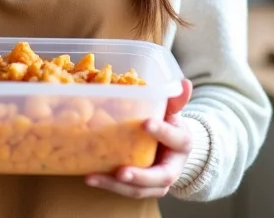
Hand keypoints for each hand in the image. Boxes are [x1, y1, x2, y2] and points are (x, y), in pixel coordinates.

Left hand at [85, 78, 193, 199]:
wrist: (172, 149)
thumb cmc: (168, 124)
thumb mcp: (172, 111)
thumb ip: (175, 99)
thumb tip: (183, 83)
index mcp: (182, 143)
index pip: (176, 138)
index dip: (162, 132)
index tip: (145, 122)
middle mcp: (172, 169)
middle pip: (160, 177)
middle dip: (141, 176)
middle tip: (122, 172)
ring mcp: (156, 183)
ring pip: (140, 190)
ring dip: (116, 186)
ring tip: (94, 177)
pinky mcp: (141, 188)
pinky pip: (125, 190)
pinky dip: (108, 185)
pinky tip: (89, 176)